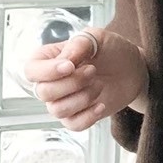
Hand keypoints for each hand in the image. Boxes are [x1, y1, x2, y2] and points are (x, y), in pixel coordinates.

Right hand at [21, 27, 149, 131]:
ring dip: (82, 98)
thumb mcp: (97, 37)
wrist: (132, 70)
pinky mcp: (77, 116)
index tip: (71, 66)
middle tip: (93, 71)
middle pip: (44, 92)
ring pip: (57, 110)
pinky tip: (101, 105)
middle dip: (72, 83)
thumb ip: (79, 44)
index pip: (31, 71)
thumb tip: (65, 59)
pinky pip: (72, 125)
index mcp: (47, 60)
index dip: (48, 72)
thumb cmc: (111, 50)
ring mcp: (62, 101)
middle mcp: (50, 82)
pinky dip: (88, 117)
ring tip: (99, 85)